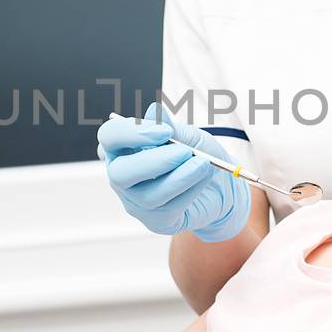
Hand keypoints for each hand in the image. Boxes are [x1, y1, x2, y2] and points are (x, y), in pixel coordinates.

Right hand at [97, 103, 250, 241]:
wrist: (221, 185)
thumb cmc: (197, 156)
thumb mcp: (188, 136)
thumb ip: (171, 127)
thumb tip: (155, 111)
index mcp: (123, 148)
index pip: (109, 137)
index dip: (132, 132)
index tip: (165, 131)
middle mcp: (122, 175)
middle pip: (120, 173)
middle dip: (154, 161)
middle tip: (185, 151)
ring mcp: (136, 201)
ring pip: (148, 195)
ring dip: (180, 176)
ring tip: (203, 163)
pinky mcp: (155, 220)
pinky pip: (168, 208)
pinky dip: (190, 190)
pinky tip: (203, 177)